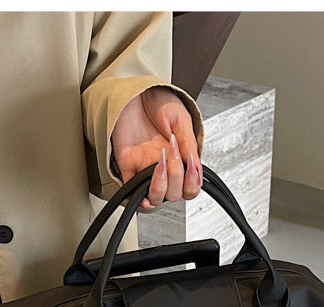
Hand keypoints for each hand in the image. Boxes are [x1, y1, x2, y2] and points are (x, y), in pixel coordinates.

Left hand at [111, 87, 201, 208]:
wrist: (135, 92)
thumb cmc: (158, 101)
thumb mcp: (180, 118)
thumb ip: (188, 144)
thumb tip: (195, 165)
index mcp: (180, 158)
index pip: (190, 186)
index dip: (192, 183)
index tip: (191, 166)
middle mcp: (165, 168)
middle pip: (175, 194)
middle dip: (176, 178)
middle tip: (172, 153)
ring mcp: (146, 169)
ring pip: (156, 197)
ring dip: (160, 187)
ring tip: (160, 163)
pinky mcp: (129, 168)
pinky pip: (132, 193)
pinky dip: (138, 198)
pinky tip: (144, 191)